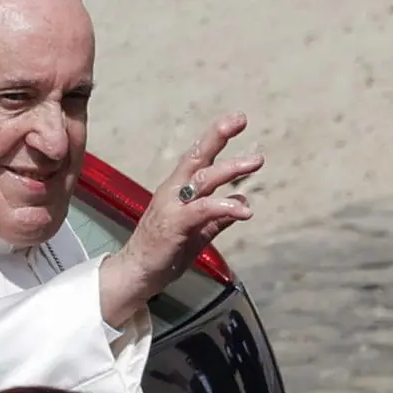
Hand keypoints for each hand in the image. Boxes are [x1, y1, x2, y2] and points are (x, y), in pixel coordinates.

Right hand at [100, 114, 260, 325]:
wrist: (137, 274)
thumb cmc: (164, 252)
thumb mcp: (198, 232)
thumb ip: (219, 217)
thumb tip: (243, 202)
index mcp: (178, 190)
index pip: (198, 157)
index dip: (216, 136)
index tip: (237, 119)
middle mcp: (174, 191)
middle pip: (197, 156)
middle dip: (218, 135)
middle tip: (241, 118)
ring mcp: (172, 206)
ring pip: (203, 178)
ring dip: (230, 168)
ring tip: (256, 161)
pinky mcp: (175, 223)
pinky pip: (203, 209)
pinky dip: (226, 206)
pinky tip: (246, 210)